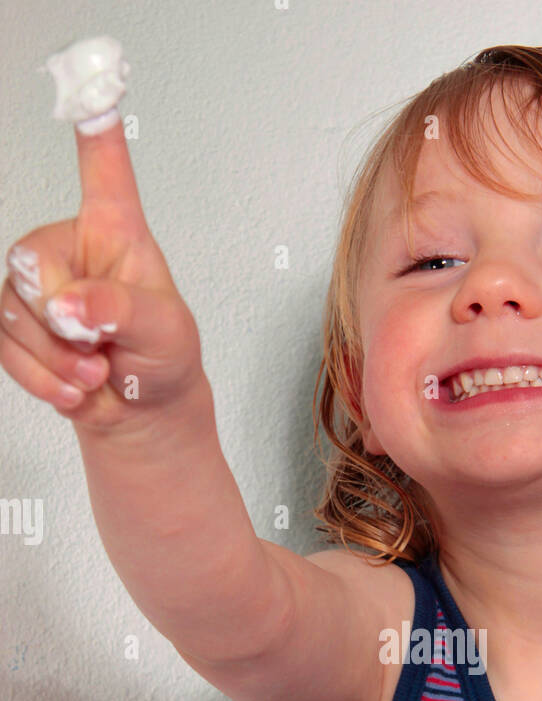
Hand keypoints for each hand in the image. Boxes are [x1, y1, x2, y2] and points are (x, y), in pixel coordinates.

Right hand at [1, 115, 202, 431]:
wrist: (146, 411)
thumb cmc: (165, 357)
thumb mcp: (164, 330)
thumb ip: (121, 310)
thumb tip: (72, 304)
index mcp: (116, 231)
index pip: (102, 170)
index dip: (94, 131)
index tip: (93, 87)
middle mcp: (72, 250)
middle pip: (30, 262)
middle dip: (64, 319)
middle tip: (102, 345)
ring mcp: (41, 288)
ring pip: (13, 311)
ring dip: (56, 357)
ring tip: (96, 368)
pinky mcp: (19, 325)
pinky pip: (2, 344)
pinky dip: (40, 376)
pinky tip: (74, 385)